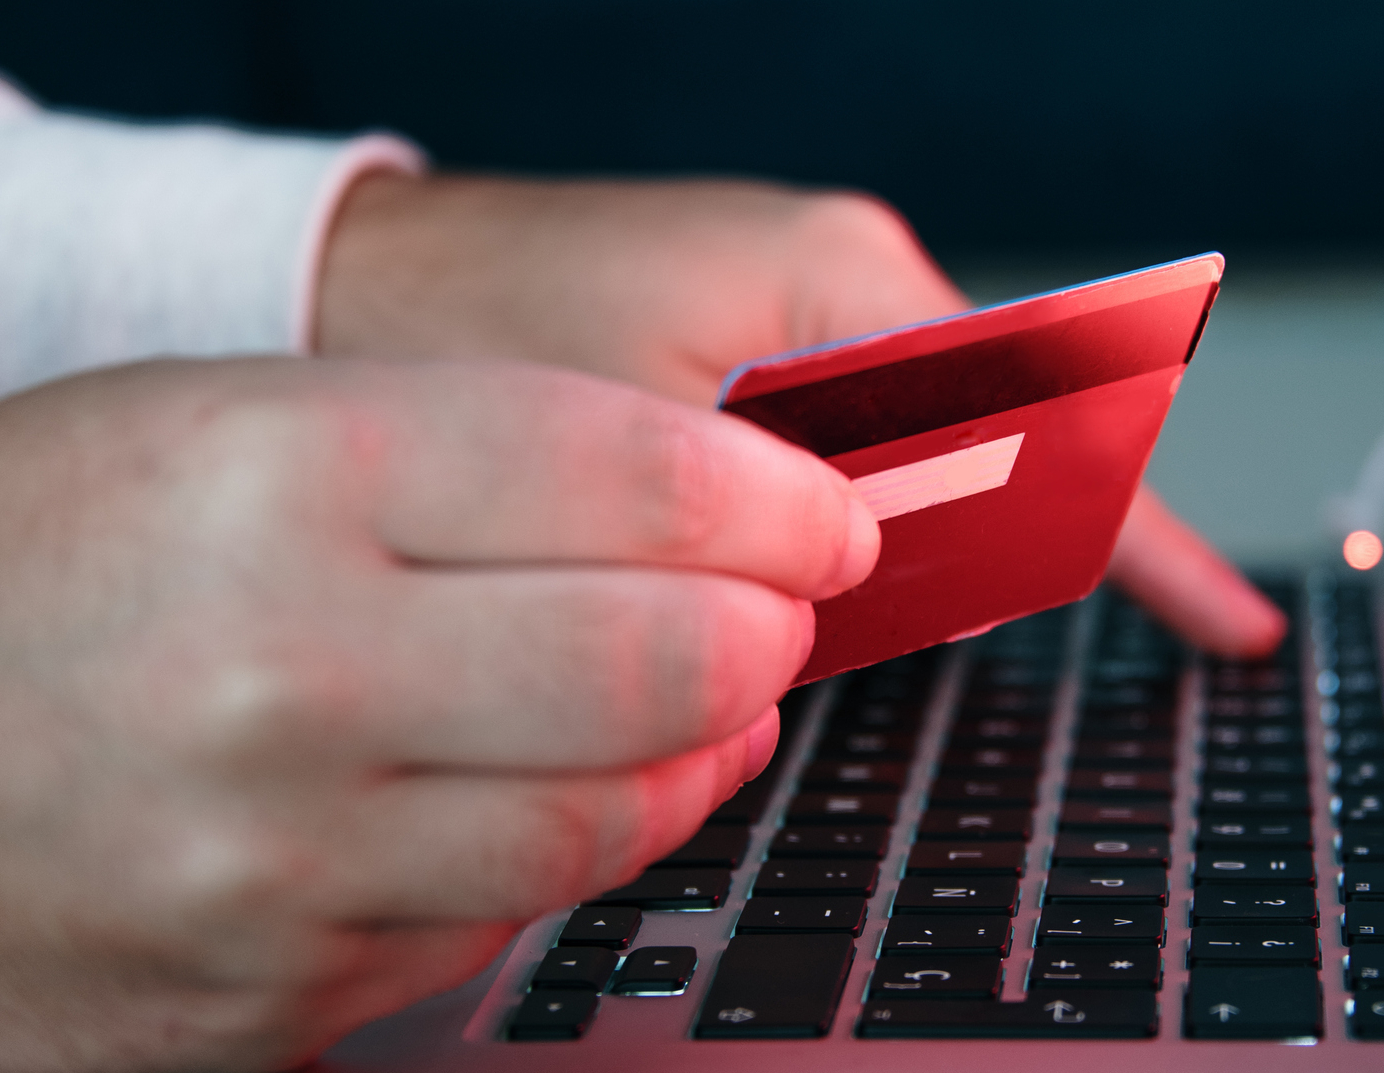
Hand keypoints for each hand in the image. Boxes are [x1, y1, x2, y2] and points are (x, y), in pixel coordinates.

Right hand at [0, 356, 875, 1070]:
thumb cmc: (61, 556)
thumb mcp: (229, 427)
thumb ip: (475, 449)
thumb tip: (714, 502)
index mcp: (282, 472)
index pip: (633, 473)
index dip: (778, 496)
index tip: (827, 511)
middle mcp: (285, 667)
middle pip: (660, 654)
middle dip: (769, 625)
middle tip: (785, 603)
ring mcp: (279, 850)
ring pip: (615, 810)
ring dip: (708, 748)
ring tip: (718, 694)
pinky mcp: (279, 977)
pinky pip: (512, 908)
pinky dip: (593, 839)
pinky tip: (597, 786)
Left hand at [317, 176, 1284, 652]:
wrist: (350, 286)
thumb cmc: (473, 336)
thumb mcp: (641, 451)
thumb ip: (792, 516)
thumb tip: (916, 584)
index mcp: (847, 277)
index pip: (1051, 412)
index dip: (1141, 536)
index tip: (1219, 625)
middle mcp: (847, 284)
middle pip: (1003, 441)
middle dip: (1008, 552)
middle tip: (912, 621)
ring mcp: (808, 318)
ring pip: (929, 463)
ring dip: (911, 553)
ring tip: (798, 591)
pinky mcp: (761, 357)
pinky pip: (857, 457)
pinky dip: (852, 535)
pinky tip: (789, 572)